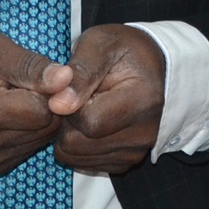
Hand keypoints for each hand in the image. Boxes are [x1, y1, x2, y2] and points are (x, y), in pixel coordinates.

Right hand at [0, 28, 73, 176]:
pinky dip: (30, 128)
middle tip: (21, 81)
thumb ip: (29, 65)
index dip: (48, 87)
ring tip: (13, 93)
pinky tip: (11, 110)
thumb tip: (66, 79)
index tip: (32, 72)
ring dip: (39, 114)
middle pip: (46, 126)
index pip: (42, 110)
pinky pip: (32, 147)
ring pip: (43, 138)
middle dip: (45, 101)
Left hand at [49, 24, 165, 173]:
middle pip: (79, 144)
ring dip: (71, 133)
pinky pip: (85, 164)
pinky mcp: (126, 162)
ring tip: (86, 106)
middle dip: (67, 120)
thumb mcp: (100, 44)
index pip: (88, 120)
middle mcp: (145, 132)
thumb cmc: (123, 50)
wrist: (151, 65)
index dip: (69, 103)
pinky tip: (91, 121)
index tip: (74, 84)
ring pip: (77, 157)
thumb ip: (80, 71)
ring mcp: (137, 151)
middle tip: (78, 96)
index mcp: (143, 99)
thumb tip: (58, 104)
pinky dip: (79, 145)